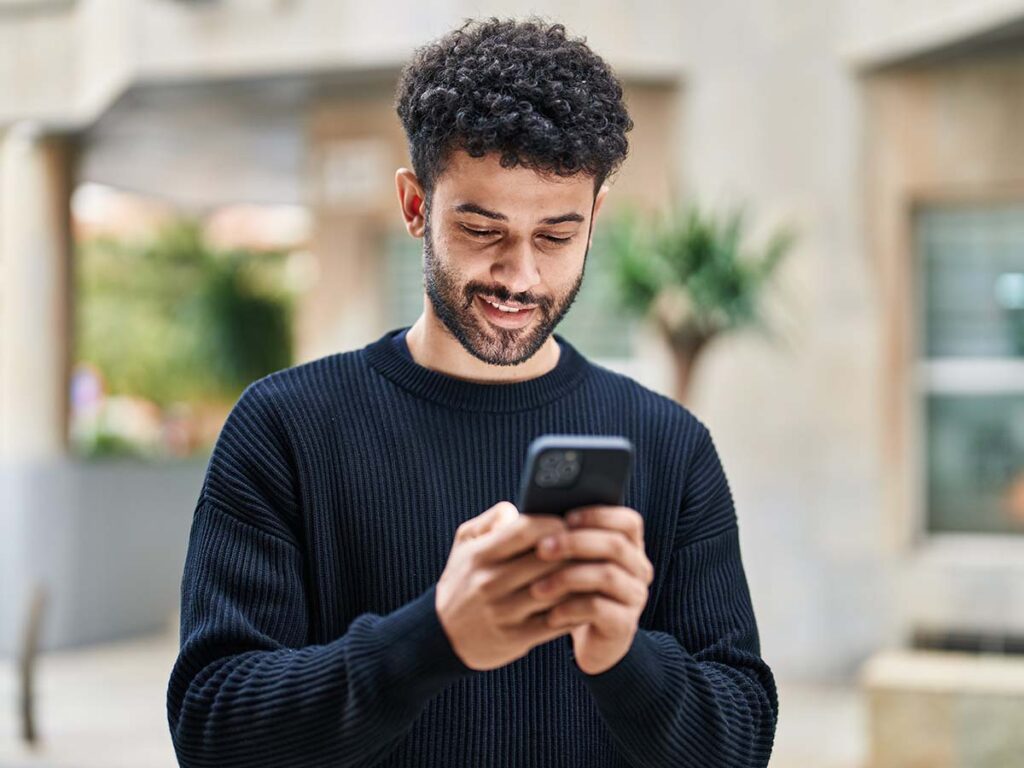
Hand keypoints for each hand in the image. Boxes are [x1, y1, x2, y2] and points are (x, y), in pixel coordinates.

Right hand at [435, 501, 585, 670]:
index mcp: (480, 555)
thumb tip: (518, 509)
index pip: (526, 530)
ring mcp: (503, 613)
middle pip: (548, 560)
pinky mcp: (515, 638)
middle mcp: (490, 583)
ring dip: (581, 579)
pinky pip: (556, 622)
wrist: (441, 636)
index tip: (569, 522)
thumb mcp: (464, 544)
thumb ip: (491, 520)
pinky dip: (576, 609)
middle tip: (592, 544)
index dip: (554, 523)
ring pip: (556, 591)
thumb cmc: (463, 580)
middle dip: (574, 550)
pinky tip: (588, 599)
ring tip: (596, 568)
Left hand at [531, 505, 653, 674]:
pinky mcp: (625, 624)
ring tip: (537, 587)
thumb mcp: (575, 562)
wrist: (593, 639)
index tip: (565, 518)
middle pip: (616, 545)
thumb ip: (566, 537)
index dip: (598, 516)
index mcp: (630, 547)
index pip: (628, 522)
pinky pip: (599, 609)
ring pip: (607, 576)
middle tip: (541, 548)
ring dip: (567, 577)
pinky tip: (550, 613)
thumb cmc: (577, 590)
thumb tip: (535, 516)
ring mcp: (635, 597)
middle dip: (575, 543)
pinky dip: (571, 608)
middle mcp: (639, 569)